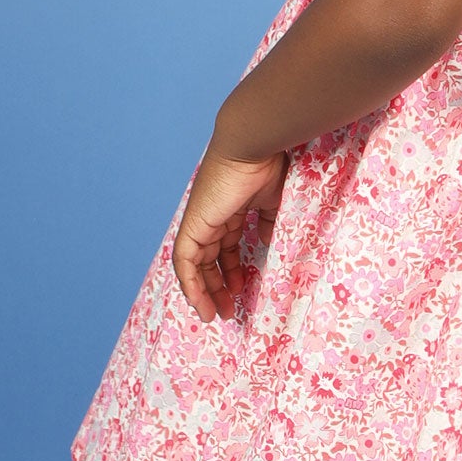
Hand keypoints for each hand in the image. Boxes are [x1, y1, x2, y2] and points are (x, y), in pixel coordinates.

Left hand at [173, 146, 286, 320]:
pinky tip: (199, 302)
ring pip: (196, 264)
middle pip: (210, 259)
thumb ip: (270, 223)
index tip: (241, 290)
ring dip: (205, 291)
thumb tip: (268, 243)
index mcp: (232, 209)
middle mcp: (213, 216)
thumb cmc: (270, 166)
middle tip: (229, 310)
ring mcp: (201, 221)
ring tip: (217, 313)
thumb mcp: (276, 201)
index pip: (226, 246)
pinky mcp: (193, 225)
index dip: (232, 270)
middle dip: (218, 286)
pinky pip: (185, 261)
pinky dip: (190, 283)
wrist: (252, 147)